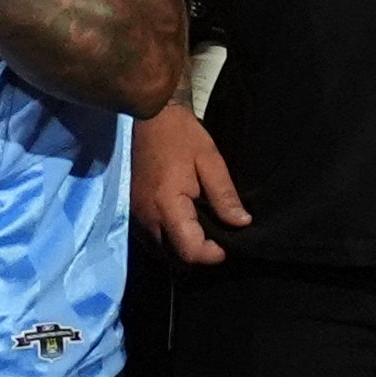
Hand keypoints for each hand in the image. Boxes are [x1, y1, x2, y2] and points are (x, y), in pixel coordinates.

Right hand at [137, 107, 248, 264]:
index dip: (213, 255)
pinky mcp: (133, 211)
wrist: (150, 116)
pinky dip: (170, 241)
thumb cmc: (182, 135)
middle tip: (219, 240)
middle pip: (174, 259)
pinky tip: (185, 227)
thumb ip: (225, 196)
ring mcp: (137, 216)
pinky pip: (152, 240)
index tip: (229, 244)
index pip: (189, 251)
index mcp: (167, 205)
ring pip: (161, 253)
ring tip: (204, 234)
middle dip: (199, 256)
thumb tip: (241, 224)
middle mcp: (147, 217)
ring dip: (183, 250)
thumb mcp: (210, 161)